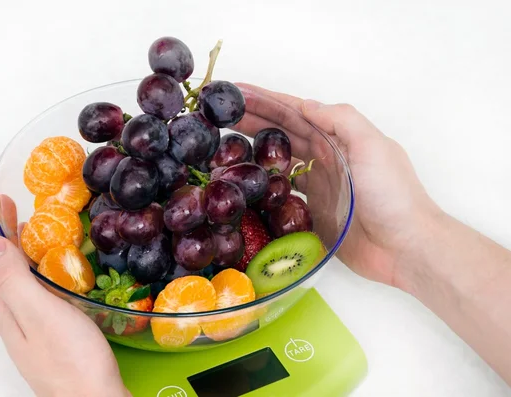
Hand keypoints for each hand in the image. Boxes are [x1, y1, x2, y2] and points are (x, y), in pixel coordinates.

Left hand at [0, 184, 130, 396]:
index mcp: (5, 305)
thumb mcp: (41, 314)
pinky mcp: (46, 326)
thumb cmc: (72, 360)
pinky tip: (42, 260)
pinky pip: (27, 283)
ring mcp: (27, 320)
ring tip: (17, 219)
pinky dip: (28, 261)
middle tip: (0, 197)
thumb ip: (13, 280)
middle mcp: (10, 312)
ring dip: (8, 241)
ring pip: (10, 272)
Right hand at [234, 84, 441, 287]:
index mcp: (340, 137)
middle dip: (253, 119)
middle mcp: (327, 157)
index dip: (267, 100)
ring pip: (280, 160)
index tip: (238, 93)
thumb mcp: (372, 146)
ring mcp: (320, 185)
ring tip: (225, 142)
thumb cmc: (393, 195)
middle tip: (221, 115)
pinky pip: (284, 192)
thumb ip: (341, 120)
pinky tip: (247, 181)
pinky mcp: (314, 211)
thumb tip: (304, 105)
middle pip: (283, 133)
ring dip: (255, 149)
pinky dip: (266, 183)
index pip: (296, 112)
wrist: (405, 247)